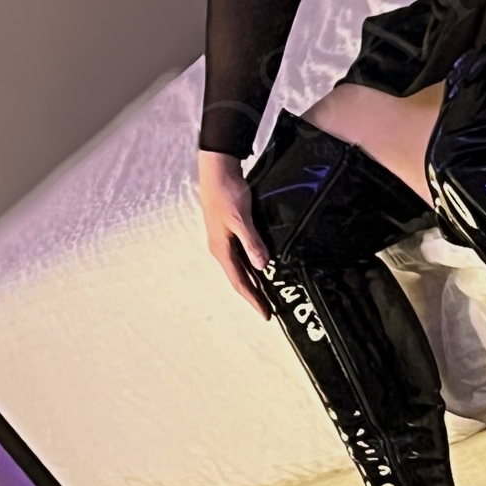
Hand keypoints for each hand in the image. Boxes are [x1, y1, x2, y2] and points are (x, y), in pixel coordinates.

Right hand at [198, 149, 272, 317]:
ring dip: (253, 281)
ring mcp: (224, 240)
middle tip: (269, 309)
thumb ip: (251, 242)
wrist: (216, 171)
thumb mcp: (241, 218)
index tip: (266, 314)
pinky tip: (261, 266)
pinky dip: (251, 265)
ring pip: (240, 267)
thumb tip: (261, 266)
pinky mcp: (229, 231)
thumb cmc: (226, 193)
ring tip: (268, 294)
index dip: (253, 299)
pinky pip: (241, 255)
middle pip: (239, 278)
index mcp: (221, 249)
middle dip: (253, 295)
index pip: (239, 281)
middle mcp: (221, 248)